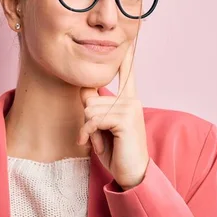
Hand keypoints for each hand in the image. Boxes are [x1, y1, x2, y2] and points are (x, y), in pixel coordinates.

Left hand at [78, 44, 149, 189]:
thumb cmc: (117, 152)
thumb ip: (94, 109)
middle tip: (97, 136)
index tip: (129, 41)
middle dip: (87, 119)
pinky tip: (95, 145)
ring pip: (90, 109)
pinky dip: (88, 133)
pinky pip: (94, 119)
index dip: (126, 58)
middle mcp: (131, 100)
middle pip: (91, 97)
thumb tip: (84, 91)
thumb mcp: (101, 127)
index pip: (126, 74)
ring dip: (88, 129)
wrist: (132, 174)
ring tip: (100, 141)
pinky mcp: (125, 118)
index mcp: (128, 100)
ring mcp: (130, 107)